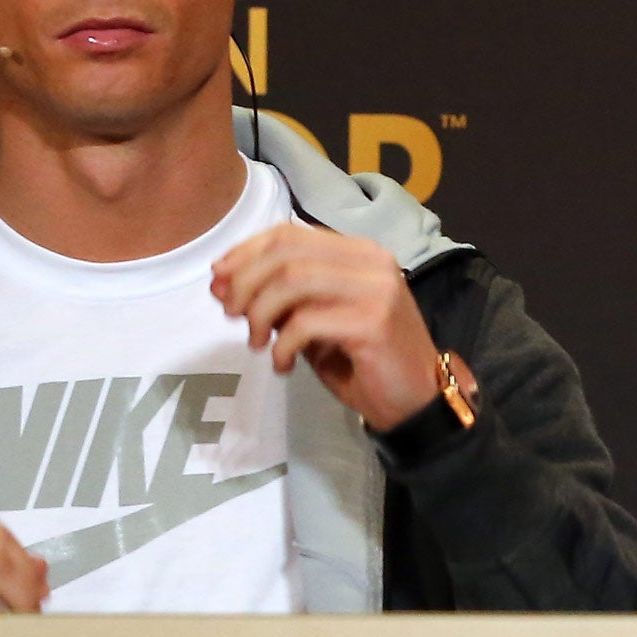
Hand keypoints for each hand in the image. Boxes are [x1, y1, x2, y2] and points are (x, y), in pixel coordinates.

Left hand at [210, 223, 442, 429]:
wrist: (418, 402)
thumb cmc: (366, 362)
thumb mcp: (316, 323)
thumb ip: (279, 299)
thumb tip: (222, 282)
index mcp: (359, 252)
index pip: (289, 234)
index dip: (245, 253)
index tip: (219, 281)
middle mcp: (371, 261)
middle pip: (285, 253)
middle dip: (245, 282)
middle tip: (233, 315)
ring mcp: (376, 289)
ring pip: (292, 280)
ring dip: (260, 313)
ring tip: (257, 343)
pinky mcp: (374, 322)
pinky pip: (306, 321)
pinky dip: (282, 344)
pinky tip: (283, 364)